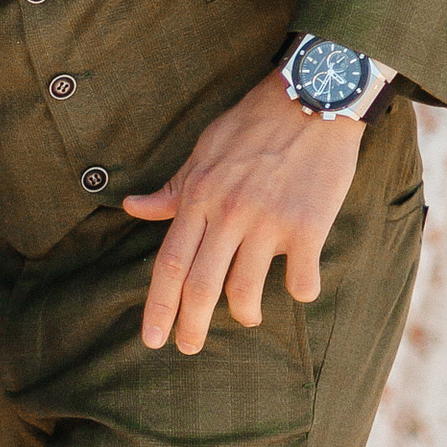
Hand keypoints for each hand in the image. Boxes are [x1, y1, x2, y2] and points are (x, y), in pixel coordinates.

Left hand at [122, 72, 364, 353]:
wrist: (314, 98)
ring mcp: (269, 222)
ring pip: (246, 289)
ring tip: (248, 316)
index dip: (158, 306)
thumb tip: (132, 207)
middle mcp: (229, 214)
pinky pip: (300, 278)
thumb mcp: (203, 151)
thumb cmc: (253, 125)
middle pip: (201, 287)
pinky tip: (298, 288)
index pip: (168, 264)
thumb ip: (173, 189)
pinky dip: (299, 291)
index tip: (153, 339)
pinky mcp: (309, 225)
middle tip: (189, 347)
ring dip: (245, 313)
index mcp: (199, 198)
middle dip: (192, 326)